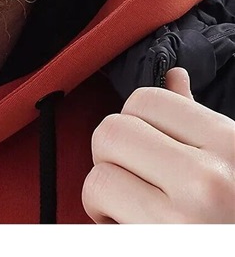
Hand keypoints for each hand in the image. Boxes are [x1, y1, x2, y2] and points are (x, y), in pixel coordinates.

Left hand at [82, 67, 234, 222]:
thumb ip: (199, 123)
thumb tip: (173, 79)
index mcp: (229, 147)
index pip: (145, 99)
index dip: (137, 121)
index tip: (147, 144)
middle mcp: (207, 181)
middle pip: (111, 132)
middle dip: (113, 156)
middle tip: (136, 179)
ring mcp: (179, 224)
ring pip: (97, 178)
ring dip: (106, 197)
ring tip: (135, 211)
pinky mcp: (154, 251)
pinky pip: (101, 225)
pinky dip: (107, 228)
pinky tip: (136, 234)